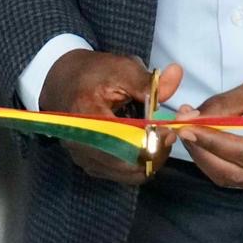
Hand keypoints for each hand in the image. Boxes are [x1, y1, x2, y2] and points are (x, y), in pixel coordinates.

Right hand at [41, 50, 173, 186]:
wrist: (65, 83)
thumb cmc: (93, 75)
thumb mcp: (122, 68)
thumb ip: (150, 81)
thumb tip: (177, 76)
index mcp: (86, 115)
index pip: (123, 140)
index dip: (151, 140)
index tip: (168, 130)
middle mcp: (80, 142)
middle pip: (126, 163)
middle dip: (153, 153)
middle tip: (168, 136)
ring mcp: (83, 157)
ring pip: (125, 173)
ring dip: (147, 160)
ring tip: (158, 140)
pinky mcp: (88, 164)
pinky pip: (119, 174)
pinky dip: (137, 164)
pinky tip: (144, 146)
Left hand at [181, 54, 242, 188]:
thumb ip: (223, 107)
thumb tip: (188, 120)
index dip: (212, 142)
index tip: (184, 126)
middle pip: (240, 173)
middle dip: (206, 154)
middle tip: (183, 130)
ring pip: (239, 179)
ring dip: (211, 159)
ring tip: (193, 133)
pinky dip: (224, 162)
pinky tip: (210, 143)